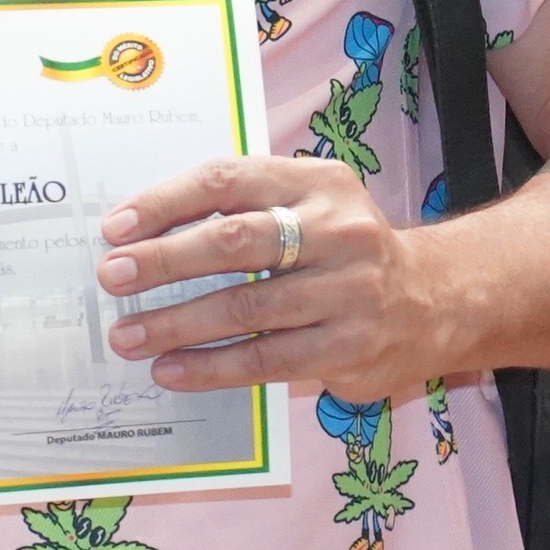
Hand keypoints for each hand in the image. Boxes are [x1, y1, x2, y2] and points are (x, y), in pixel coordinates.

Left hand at [95, 159, 465, 401]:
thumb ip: (241, 208)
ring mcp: (349, 292)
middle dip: (163, 262)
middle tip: (112, 278)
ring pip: (244, 308)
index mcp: (318, 182)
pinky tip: (171, 370)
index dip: (165, 203)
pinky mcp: (349, 348)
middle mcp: (338, 231)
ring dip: (175, 324)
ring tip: (127, 336)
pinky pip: (265, 359)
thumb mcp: (307, 204)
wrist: (436, 299)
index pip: (227, 180)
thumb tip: (143, 232)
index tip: (115, 228)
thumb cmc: (342, 249)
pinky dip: (210, 366)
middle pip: (233, 242)